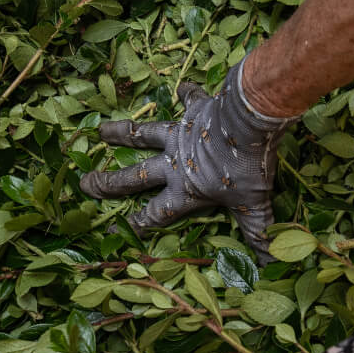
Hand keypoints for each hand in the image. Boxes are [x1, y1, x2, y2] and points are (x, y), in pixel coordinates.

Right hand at [81, 63, 296, 262]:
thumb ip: (257, 233)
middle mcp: (175, 163)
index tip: (118, 230)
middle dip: (109, 183)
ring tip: (101, 131)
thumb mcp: (255, 207)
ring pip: (144, 135)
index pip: (156, 212)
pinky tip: (181, 87)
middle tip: (86, 184)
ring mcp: (181, 135)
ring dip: (122, 133)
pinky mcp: (196, 111)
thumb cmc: (248, 169)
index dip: (138, 222)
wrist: (249, 122)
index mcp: (185, 190)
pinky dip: (186, 94)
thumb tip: (268, 264)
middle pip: (135, 176)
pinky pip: (189, 100)